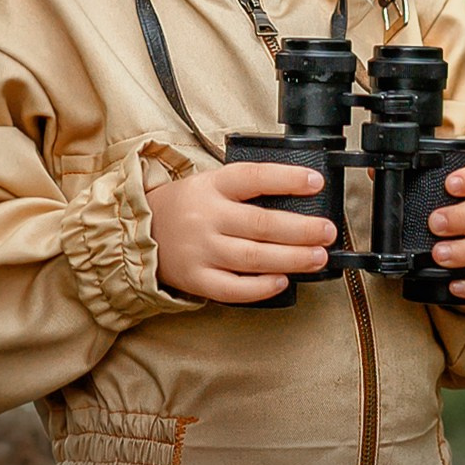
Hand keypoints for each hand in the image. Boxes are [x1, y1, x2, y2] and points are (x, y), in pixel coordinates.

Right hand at [147, 162, 335, 303]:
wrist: (137, 231)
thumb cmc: (186, 207)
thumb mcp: (210, 183)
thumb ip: (246, 188)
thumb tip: (299, 195)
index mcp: (211, 186)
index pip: (253, 177)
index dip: (287, 178)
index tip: (316, 181)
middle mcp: (206, 217)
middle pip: (261, 223)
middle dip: (301, 228)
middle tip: (328, 231)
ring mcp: (201, 250)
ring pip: (253, 257)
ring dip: (292, 258)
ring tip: (318, 256)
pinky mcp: (197, 279)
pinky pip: (233, 288)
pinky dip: (260, 287)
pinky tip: (283, 280)